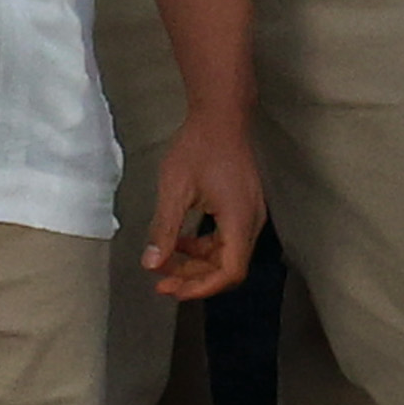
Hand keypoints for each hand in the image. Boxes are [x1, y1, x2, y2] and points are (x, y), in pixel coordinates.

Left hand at [141, 103, 266, 298]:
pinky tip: (181, 239)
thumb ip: (163, 230)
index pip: (230, 272)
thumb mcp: (174, 189)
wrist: (221, 115)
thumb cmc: (200, 146)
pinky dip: (204, 246)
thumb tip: (151, 264)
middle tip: (161, 281)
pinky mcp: (245, 207)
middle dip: (194, 277)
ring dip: (197, 262)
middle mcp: (252, 221)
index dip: (201, 288)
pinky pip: (228, 238)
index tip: (172, 289)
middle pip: (228, 267)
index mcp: (239, 219)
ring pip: (227, 254)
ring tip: (166, 259)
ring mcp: (251, 213)